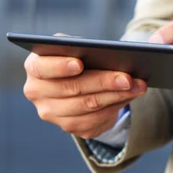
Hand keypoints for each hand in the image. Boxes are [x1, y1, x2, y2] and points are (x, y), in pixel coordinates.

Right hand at [23, 35, 146, 138]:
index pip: (42, 67)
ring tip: (137, 86)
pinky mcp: (70, 127)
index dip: (60, 66)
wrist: (81, 83)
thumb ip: (86, 45)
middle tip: (127, 77)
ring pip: (88, 106)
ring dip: (116, 96)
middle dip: (104, 82)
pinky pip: (95, 120)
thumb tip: (117, 50)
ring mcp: (52, 113)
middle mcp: (37, 92)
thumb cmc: (80, 58)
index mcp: (35, 67)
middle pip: (72, 88)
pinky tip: (131, 97)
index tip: (80, 64)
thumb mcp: (78, 47)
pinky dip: (116, 107)